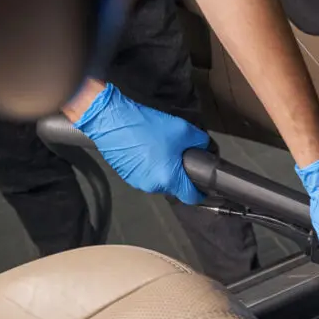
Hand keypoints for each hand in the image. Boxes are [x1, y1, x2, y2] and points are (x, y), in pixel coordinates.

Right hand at [73, 83, 208, 204]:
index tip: (203, 183)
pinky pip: (145, 177)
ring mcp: (138, 183)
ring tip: (162, 152)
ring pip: (160, 182)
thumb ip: (201, 142)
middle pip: (175, 189)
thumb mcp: (183, 130)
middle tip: (180, 158)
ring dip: (164, 172)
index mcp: (169, 180)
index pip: (192, 198)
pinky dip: (150, 168)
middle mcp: (153, 187)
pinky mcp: (126, 177)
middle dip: (180, 176)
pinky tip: (147, 152)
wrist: (111, 120)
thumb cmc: (147, 126)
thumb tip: (207, 148)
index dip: (200, 191)